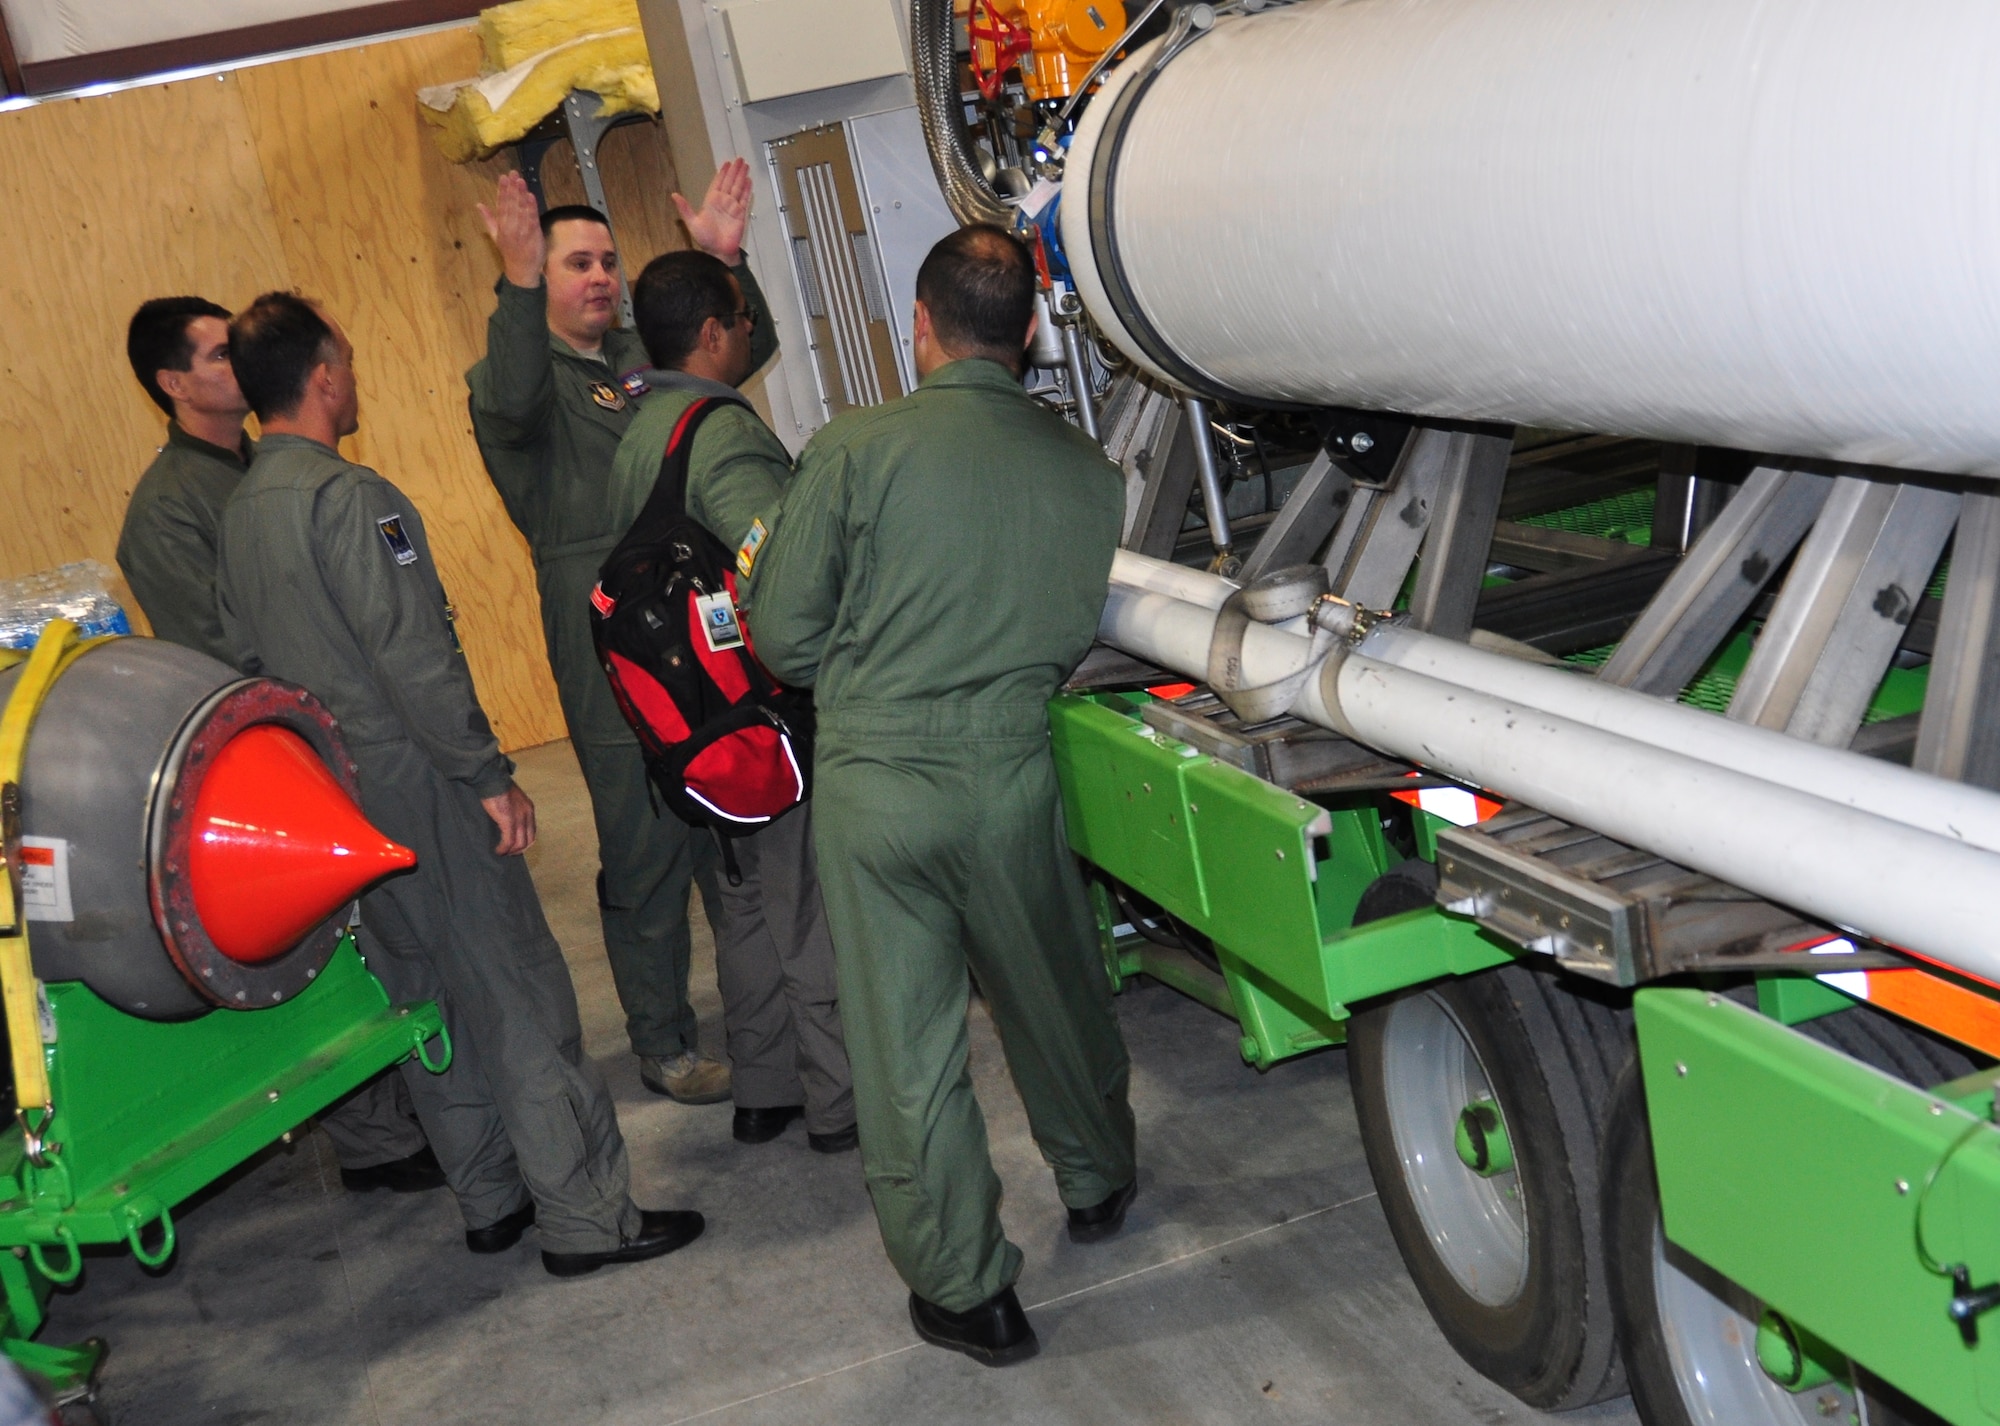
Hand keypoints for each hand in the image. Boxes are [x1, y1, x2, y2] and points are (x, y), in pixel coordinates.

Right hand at [477, 171, 546, 288]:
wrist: (521, 270)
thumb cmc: (510, 252)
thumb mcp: (496, 236)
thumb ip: (488, 219)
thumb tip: (478, 204)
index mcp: (501, 226)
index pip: (501, 205)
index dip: (502, 190)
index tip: (503, 177)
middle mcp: (510, 227)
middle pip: (511, 205)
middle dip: (512, 188)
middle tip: (513, 173)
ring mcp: (521, 231)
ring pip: (520, 210)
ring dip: (521, 194)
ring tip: (521, 180)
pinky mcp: (533, 235)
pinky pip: (531, 219)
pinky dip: (531, 208)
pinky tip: (531, 196)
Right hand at [481, 781, 537, 854]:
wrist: (491, 778)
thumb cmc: (497, 786)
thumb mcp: (511, 799)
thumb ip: (513, 810)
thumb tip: (507, 821)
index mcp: (529, 808)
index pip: (532, 831)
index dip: (525, 842)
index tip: (515, 846)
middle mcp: (527, 814)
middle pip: (529, 840)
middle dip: (519, 849)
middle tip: (508, 853)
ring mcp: (519, 818)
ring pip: (520, 843)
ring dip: (511, 851)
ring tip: (502, 853)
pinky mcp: (508, 821)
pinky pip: (508, 841)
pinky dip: (503, 848)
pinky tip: (498, 850)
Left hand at [672, 157, 752, 265]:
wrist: (718, 252)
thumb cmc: (706, 240)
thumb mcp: (691, 222)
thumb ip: (684, 208)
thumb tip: (674, 195)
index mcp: (711, 202)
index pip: (718, 183)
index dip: (722, 173)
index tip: (726, 164)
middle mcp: (722, 203)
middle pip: (729, 182)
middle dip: (734, 171)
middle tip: (739, 160)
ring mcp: (732, 208)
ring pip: (737, 188)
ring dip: (741, 176)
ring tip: (745, 166)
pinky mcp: (740, 214)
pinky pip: (744, 199)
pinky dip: (747, 190)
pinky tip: (749, 181)